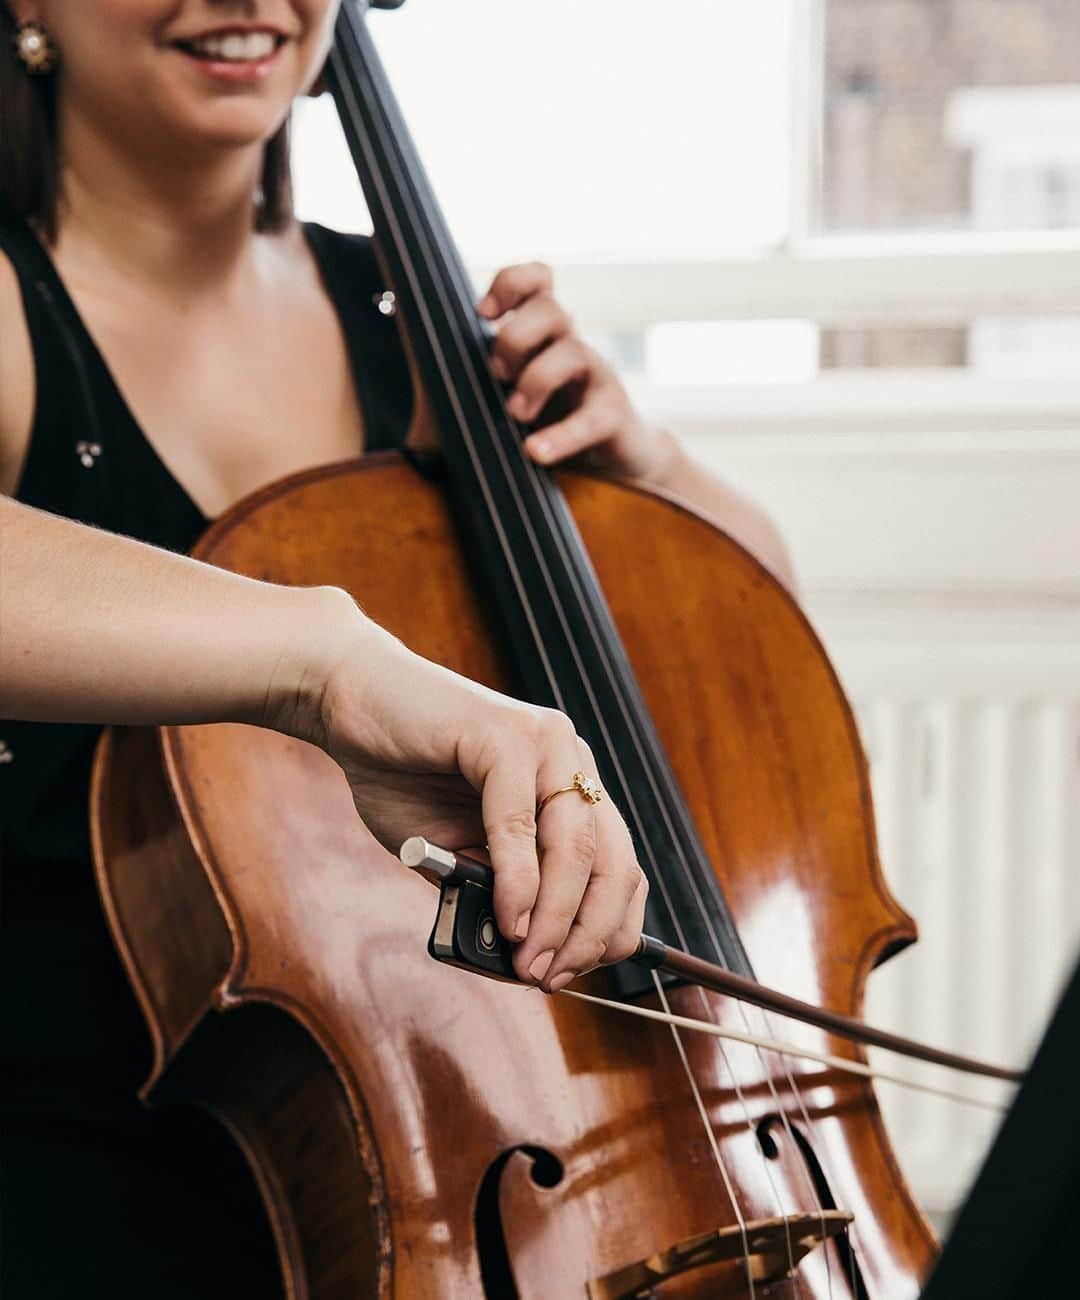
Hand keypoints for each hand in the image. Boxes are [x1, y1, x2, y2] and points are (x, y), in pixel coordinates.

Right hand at [293, 606, 647, 993]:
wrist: (349, 703)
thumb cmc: (399, 774)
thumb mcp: (453, 852)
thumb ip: (490, 892)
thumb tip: (523, 955)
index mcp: (569, 786)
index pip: (619, 866)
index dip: (606, 929)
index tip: (570, 973)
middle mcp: (570, 761)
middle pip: (612, 862)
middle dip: (588, 933)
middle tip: (551, 977)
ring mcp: (544, 742)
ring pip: (576, 847)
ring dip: (556, 917)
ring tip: (529, 961)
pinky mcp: (505, 734)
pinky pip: (521, 822)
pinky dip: (518, 881)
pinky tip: (506, 918)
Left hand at [477, 262, 676, 482]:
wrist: (611, 463)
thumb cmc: (549, 420)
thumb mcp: (509, 387)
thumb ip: (477, 367)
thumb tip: (415, 342)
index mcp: (546, 334)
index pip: (538, 281)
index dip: (511, 284)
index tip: (483, 314)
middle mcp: (572, 345)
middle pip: (550, 309)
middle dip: (515, 338)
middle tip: (497, 375)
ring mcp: (596, 378)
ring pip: (571, 351)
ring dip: (536, 380)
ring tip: (517, 414)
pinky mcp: (613, 415)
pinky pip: (591, 417)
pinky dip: (561, 436)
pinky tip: (535, 450)